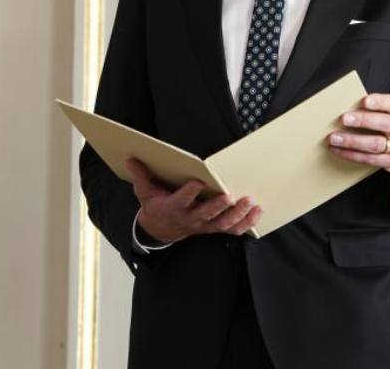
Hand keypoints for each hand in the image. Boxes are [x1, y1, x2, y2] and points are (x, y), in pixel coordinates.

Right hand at [126, 158, 262, 243]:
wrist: (161, 230)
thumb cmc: (156, 207)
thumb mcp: (144, 192)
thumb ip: (141, 176)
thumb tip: (132, 159)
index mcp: (173, 208)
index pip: (181, 201)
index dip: (189, 193)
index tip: (198, 182)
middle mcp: (190, 219)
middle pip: (206, 215)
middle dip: (218, 206)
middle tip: (229, 196)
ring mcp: (204, 226)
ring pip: (223, 224)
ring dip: (238, 214)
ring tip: (250, 202)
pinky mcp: (214, 228)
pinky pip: (233, 230)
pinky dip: (247, 223)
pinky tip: (258, 211)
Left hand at [326, 94, 389, 172]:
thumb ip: (383, 108)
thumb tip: (354, 105)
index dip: (380, 103)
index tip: (365, 100)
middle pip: (384, 125)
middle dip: (362, 121)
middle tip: (344, 119)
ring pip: (375, 145)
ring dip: (352, 142)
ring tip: (334, 138)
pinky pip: (370, 160)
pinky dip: (352, 155)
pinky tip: (339, 150)